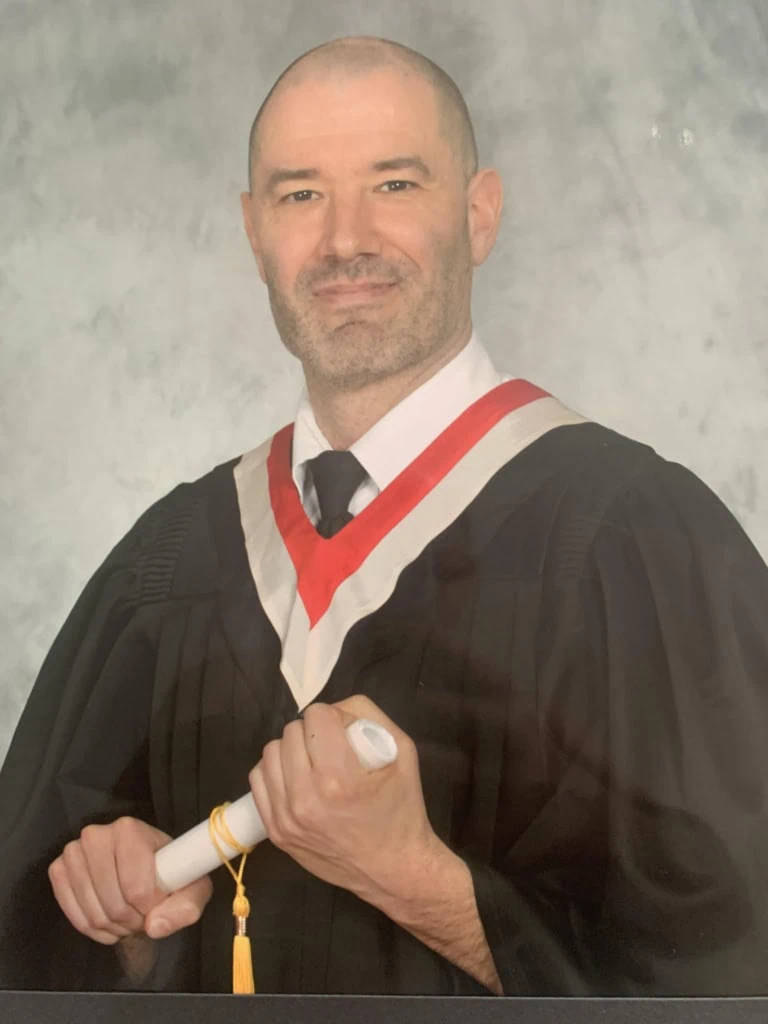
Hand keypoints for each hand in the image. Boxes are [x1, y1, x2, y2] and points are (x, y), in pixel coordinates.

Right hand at [48, 816, 212, 944]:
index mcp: (130, 830)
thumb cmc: (169, 873)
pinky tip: (109, 922)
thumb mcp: (193, 887)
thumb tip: (155, 926)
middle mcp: (96, 835)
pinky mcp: (59, 870)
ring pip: (94, 914)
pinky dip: (93, 929)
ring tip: (128, 919)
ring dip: (114, 928)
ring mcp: (74, 852)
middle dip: (132, 922)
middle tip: (142, 918)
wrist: (144, 867)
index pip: (137, 888)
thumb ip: (186, 906)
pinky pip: (73, 916)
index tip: (158, 906)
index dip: (150, 909)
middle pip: (114, 904)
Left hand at [248, 695, 441, 904]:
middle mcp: (307, 797)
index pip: (316, 715)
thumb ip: (368, 716)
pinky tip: (296, 779)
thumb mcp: (402, 750)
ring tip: (312, 763)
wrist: (393, 868)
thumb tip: (334, 709)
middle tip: (330, 748)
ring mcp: (286, 817)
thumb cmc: (402, 808)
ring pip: (270, 753)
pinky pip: (258, 780)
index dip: (333, 717)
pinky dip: (275, 772)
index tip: (344, 733)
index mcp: (340, 777)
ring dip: (291, 750)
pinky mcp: (275, 832)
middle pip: (291, 732)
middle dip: (312, 732)